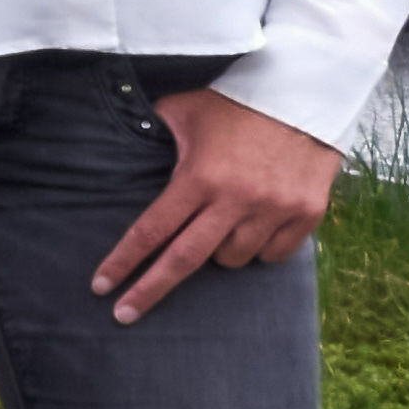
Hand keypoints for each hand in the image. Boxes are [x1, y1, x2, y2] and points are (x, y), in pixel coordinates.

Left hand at [95, 89, 337, 320]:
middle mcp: (237, 199)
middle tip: (124, 315)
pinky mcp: (308, 213)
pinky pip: (274, 255)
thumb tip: (127, 137)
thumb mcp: (184, 109)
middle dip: (150, 290)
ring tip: (217, 226)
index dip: (123, 262)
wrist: (308, 93)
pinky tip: (253, 230)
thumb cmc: (236, 101)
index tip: (100, 287)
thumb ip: (154, 130)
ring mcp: (275, 209)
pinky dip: (259, 250)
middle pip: (185, 260)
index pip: (152, 230)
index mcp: (200, 177)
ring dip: (217, 253)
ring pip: (233, 259)